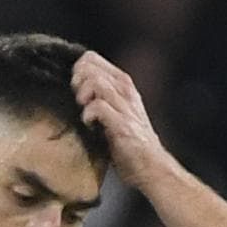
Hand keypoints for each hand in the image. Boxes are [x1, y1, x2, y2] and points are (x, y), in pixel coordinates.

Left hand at [70, 49, 171, 186]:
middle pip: (90, 66)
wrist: (152, 168)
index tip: (76, 88)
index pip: (92, 58)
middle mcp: (126, 92)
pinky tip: (89, 125)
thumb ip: (101, 95)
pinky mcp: (122, 125)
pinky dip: (88, 115)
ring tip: (84, 110)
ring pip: (95, 81)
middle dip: (77, 80)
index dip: (77, 69)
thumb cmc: (131, 143)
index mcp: (123, 85)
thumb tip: (74, 84)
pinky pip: (98, 107)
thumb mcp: (117, 111)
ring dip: (82, 95)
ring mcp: (126, 107)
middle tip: (78, 100)